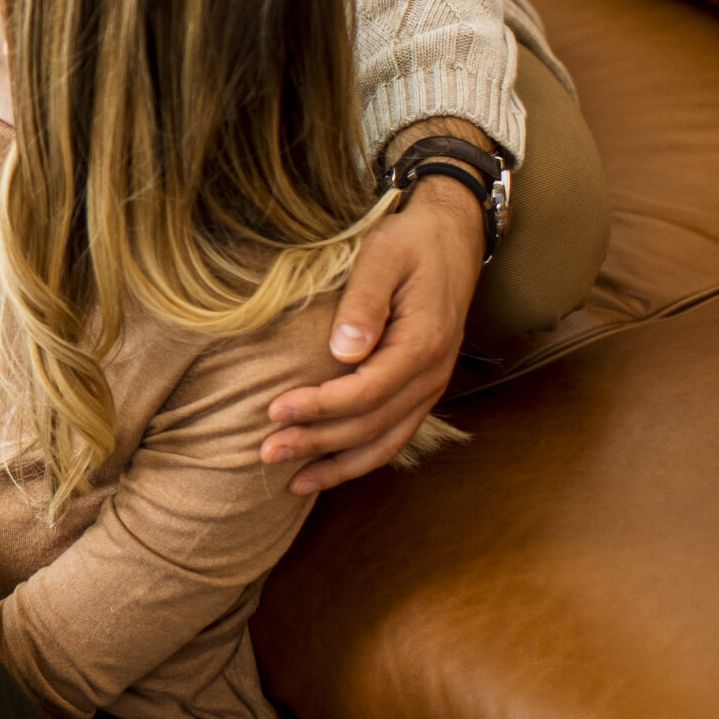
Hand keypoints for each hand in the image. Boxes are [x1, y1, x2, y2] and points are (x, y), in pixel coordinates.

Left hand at [263, 176, 482, 493]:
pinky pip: (393, 435)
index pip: (367, 391)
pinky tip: (326, 470)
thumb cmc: (409, 243)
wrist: (451, 238)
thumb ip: (364, 303)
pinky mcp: (419, 389)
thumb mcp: (383, 256)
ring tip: (291, 481)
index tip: (275, 411)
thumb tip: (343, 351)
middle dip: (317, 443)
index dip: (320, 407)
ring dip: (338, 465)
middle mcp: (432, 375)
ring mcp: (429, 386)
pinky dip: (359, 458)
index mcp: (423, 344)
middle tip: (267, 451)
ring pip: (385, 442)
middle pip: (372, 425)